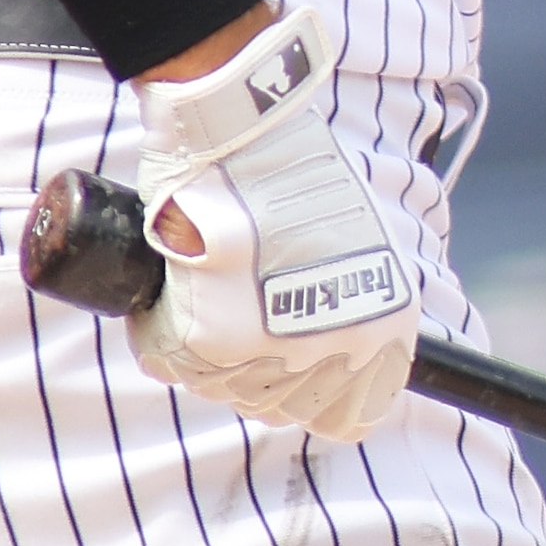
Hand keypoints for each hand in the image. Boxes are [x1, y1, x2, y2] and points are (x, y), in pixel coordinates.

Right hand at [119, 8, 415, 441]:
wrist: (246, 130)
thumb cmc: (299, 172)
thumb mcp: (360, 243)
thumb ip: (348, 302)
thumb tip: (319, 339)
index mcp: (384, 333)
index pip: (351, 415)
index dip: (317, 391)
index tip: (292, 360)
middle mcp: (334, 354)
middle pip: (282, 408)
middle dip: (257, 369)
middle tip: (238, 310)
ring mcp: (269, 355)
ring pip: (224, 390)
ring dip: (210, 353)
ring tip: (207, 286)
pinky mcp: (205, 343)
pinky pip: (168, 361)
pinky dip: (161, 330)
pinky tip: (174, 284)